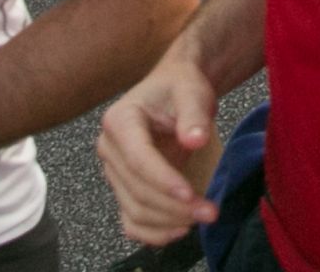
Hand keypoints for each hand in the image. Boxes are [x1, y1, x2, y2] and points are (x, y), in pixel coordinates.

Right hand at [96, 55, 224, 245]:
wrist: (175, 90)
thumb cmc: (181, 86)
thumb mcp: (191, 91)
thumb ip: (193, 114)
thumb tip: (194, 140)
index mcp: (119, 121)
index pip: (138, 159)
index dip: (163, 180)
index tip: (191, 194)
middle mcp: (109, 149)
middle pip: (136, 189)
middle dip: (173, 206)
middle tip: (210, 211)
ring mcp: (114, 172)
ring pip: (135, 209)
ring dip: (168, 221)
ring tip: (204, 217)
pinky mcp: (124, 189)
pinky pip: (132, 219)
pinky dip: (152, 232)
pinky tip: (180, 230)